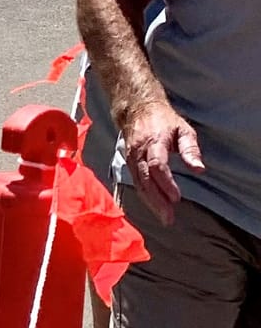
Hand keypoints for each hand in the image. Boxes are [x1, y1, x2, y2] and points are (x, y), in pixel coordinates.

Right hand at [120, 97, 203, 223]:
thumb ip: (190, 149)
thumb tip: (199, 169)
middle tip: (169, 217)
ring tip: (164, 218)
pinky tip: (154, 206)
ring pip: (139, 184)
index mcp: (154, 141)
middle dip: (157, 200)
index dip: (166, 183)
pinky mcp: (128, 163)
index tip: (177, 197)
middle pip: (146, 179)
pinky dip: (145, 196)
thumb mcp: (183, 129)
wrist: (136, 110)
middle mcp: (139, 151)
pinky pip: (136, 182)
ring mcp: (131, 158)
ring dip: (151, 202)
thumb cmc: (164, 120)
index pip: (157, 165)